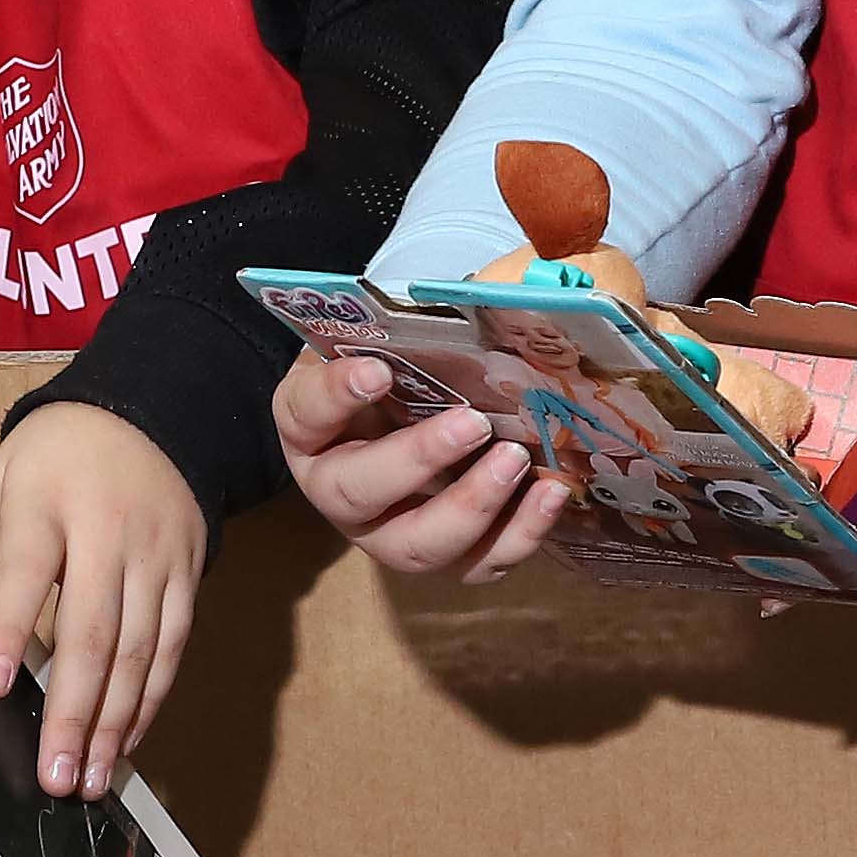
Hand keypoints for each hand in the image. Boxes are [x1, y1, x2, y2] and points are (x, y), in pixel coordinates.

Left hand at [0, 404, 210, 795]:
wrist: (151, 411)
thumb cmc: (57, 455)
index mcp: (48, 503)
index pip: (29, 572)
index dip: (12, 629)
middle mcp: (109, 532)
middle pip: (93, 629)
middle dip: (74, 710)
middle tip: (55, 774)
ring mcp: (156, 555)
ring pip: (140, 649)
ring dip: (116, 722)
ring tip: (92, 778)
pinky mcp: (188, 572)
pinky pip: (173, 644)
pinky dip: (152, 698)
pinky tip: (129, 739)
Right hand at [272, 348, 568, 582]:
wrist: (423, 412)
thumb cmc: (401, 369)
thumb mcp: (391, 339)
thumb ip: (412, 323)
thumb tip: (483, 290)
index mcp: (311, 426)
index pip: (305, 412)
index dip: (335, 394)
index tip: (376, 369)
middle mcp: (340, 490)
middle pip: (358, 493)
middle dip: (416, 460)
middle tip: (473, 423)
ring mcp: (391, 533)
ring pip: (417, 547)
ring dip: (471, 507)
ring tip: (516, 460)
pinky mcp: (448, 556)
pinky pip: (477, 565)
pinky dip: (519, 535)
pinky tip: (552, 493)